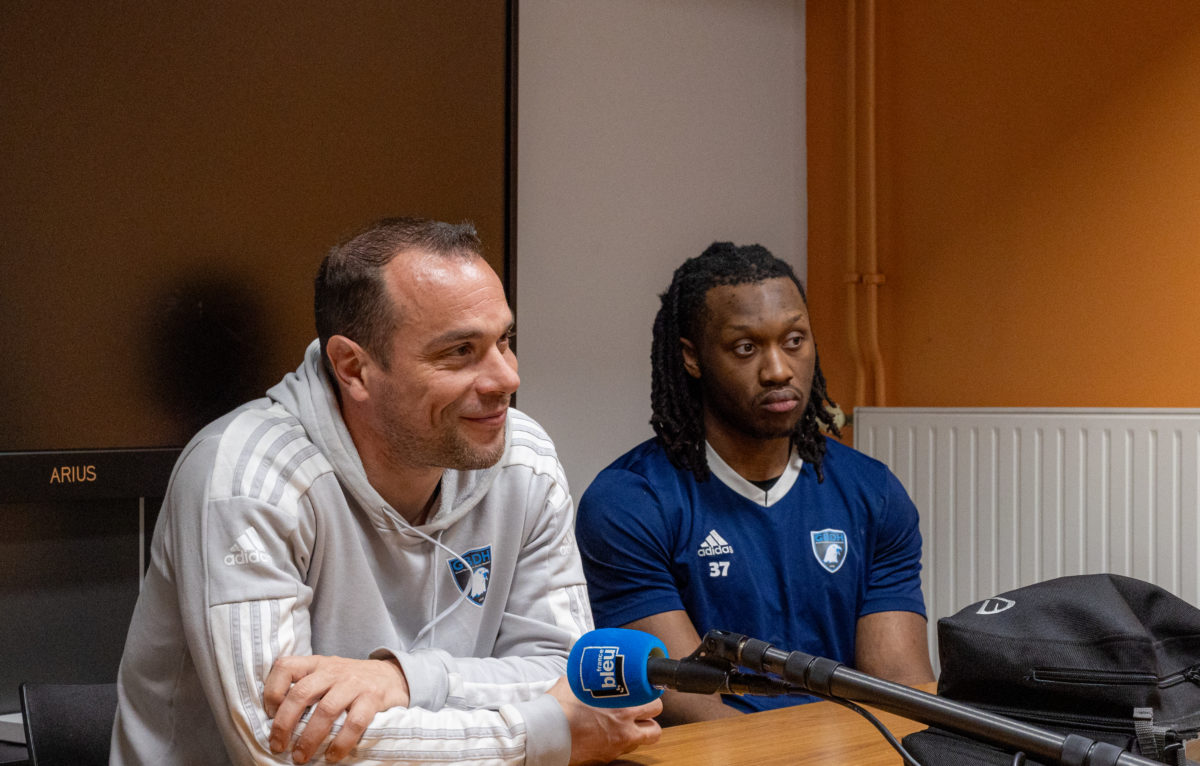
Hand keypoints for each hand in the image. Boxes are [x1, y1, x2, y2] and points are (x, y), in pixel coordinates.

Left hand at [264, 654, 409, 763]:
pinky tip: (332, 756)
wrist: (392, 675)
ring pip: (325, 710)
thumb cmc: (351, 681)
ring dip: (309, 738)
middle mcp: (333, 670)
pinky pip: (354, 723)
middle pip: (301, 693)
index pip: (285, 667)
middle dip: (284, 724)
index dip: (271, 692)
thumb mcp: (327, 673)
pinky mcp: (373, 698)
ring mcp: (354, 683)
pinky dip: (341, 743)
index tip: (268, 714)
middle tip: (278, 746)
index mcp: (317, 664)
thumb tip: (275, 718)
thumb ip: (306, 686)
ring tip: (301, 757)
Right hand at [547, 676, 661, 765]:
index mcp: (622, 707)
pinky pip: (620, 752)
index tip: (645, 697)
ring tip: (622, 727)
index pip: (654, 705)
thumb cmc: (558, 706)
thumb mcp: (576, 683)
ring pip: (640, 744)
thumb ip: (592, 681)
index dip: (650, 700)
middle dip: (649, 722)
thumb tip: (591, 674)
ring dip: (635, 735)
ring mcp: (615, 747)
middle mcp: (623, 729)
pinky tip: (605, 736)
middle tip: (639, 715)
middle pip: (655, 730)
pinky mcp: (604, 759)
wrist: (545, 732)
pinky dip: (617, 744)